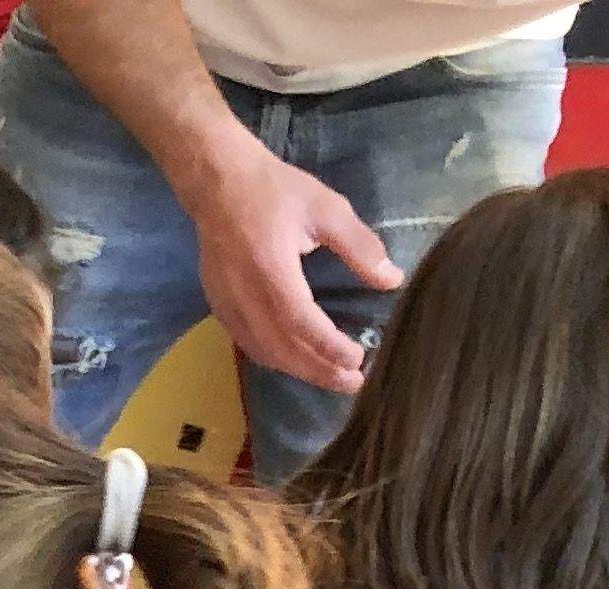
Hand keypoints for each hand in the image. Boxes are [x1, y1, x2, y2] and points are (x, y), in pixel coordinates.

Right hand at [190, 145, 395, 394]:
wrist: (218, 183)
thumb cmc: (275, 191)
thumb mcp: (327, 209)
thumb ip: (360, 247)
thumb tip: (391, 280)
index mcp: (271, 271)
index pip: (302, 324)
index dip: (330, 347)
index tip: (359, 360)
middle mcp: (245, 296)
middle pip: (283, 349)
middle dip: (319, 371)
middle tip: (353, 384)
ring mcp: (227, 305)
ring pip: (263, 352)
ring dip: (298, 370)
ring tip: (330, 377)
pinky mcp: (219, 307)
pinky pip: (248, 344)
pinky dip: (275, 358)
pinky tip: (296, 361)